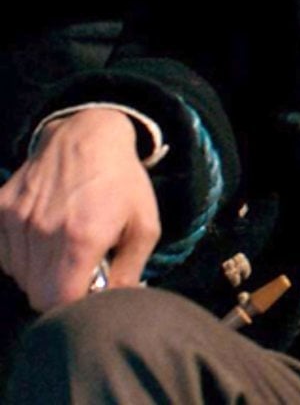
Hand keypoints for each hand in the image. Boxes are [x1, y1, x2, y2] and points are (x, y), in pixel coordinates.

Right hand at [0, 108, 158, 310]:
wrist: (87, 135)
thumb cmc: (123, 181)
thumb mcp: (144, 225)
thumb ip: (130, 270)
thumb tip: (119, 302)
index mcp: (81, 238)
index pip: (58, 301)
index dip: (74, 306)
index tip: (90, 293)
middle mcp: (42, 232)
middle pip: (36, 294)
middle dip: (58, 293)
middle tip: (79, 273)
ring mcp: (16, 220)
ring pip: (18, 276)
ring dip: (40, 274)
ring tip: (65, 251)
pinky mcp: (0, 210)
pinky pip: (5, 254)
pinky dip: (23, 257)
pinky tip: (46, 238)